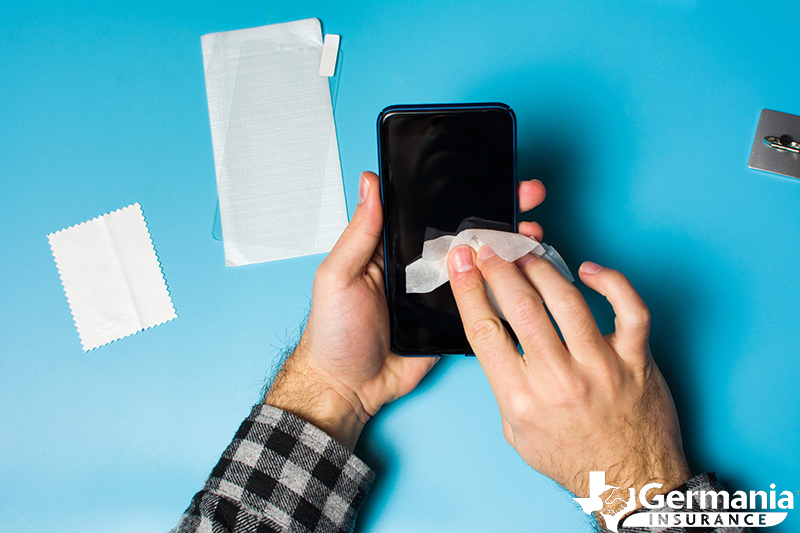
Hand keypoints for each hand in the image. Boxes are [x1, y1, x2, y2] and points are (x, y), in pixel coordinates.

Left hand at [266, 172, 546, 449]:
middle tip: (528, 193)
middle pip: (466, 231)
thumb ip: (359, 233)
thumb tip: (369, 183)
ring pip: (482, 262)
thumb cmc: (334, 332)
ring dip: (511, 244)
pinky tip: (528, 270)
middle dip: (500, 209)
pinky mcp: (455, 321)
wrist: (349, 387)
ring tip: (534, 230)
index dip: (460, 189)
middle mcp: (422, 265)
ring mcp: (442, 293)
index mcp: (395, 247)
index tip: (490, 170)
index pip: (432, 210)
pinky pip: (485, 300)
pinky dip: (508, 286)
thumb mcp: (338, 276)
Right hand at [446, 247, 690, 502]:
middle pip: (520, 307)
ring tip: (527, 255)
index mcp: (522, 400)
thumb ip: (504, 384)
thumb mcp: (517, 432)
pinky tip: (588, 270)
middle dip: (499, 268)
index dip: (468, 288)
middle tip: (490, 249)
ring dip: (541, 268)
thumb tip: (497, 337)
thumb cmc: (573, 457)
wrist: (630, 484)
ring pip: (567, 300)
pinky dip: (610, 282)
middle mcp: (559, 380)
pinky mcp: (636, 360)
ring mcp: (601, 367)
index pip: (484, 330)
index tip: (462, 262)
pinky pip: (628, 308)